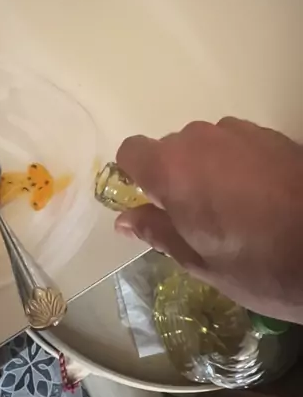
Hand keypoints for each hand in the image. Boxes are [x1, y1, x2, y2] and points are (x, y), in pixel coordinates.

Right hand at [116, 118, 302, 322]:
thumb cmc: (259, 265)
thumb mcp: (201, 262)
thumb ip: (158, 232)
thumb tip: (125, 219)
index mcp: (172, 169)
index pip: (131, 152)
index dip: (134, 177)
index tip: (152, 204)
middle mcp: (200, 139)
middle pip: (169, 149)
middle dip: (175, 178)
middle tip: (198, 219)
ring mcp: (238, 132)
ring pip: (205, 146)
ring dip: (209, 169)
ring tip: (236, 209)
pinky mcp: (271, 134)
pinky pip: (237, 144)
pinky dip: (239, 164)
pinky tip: (261, 197)